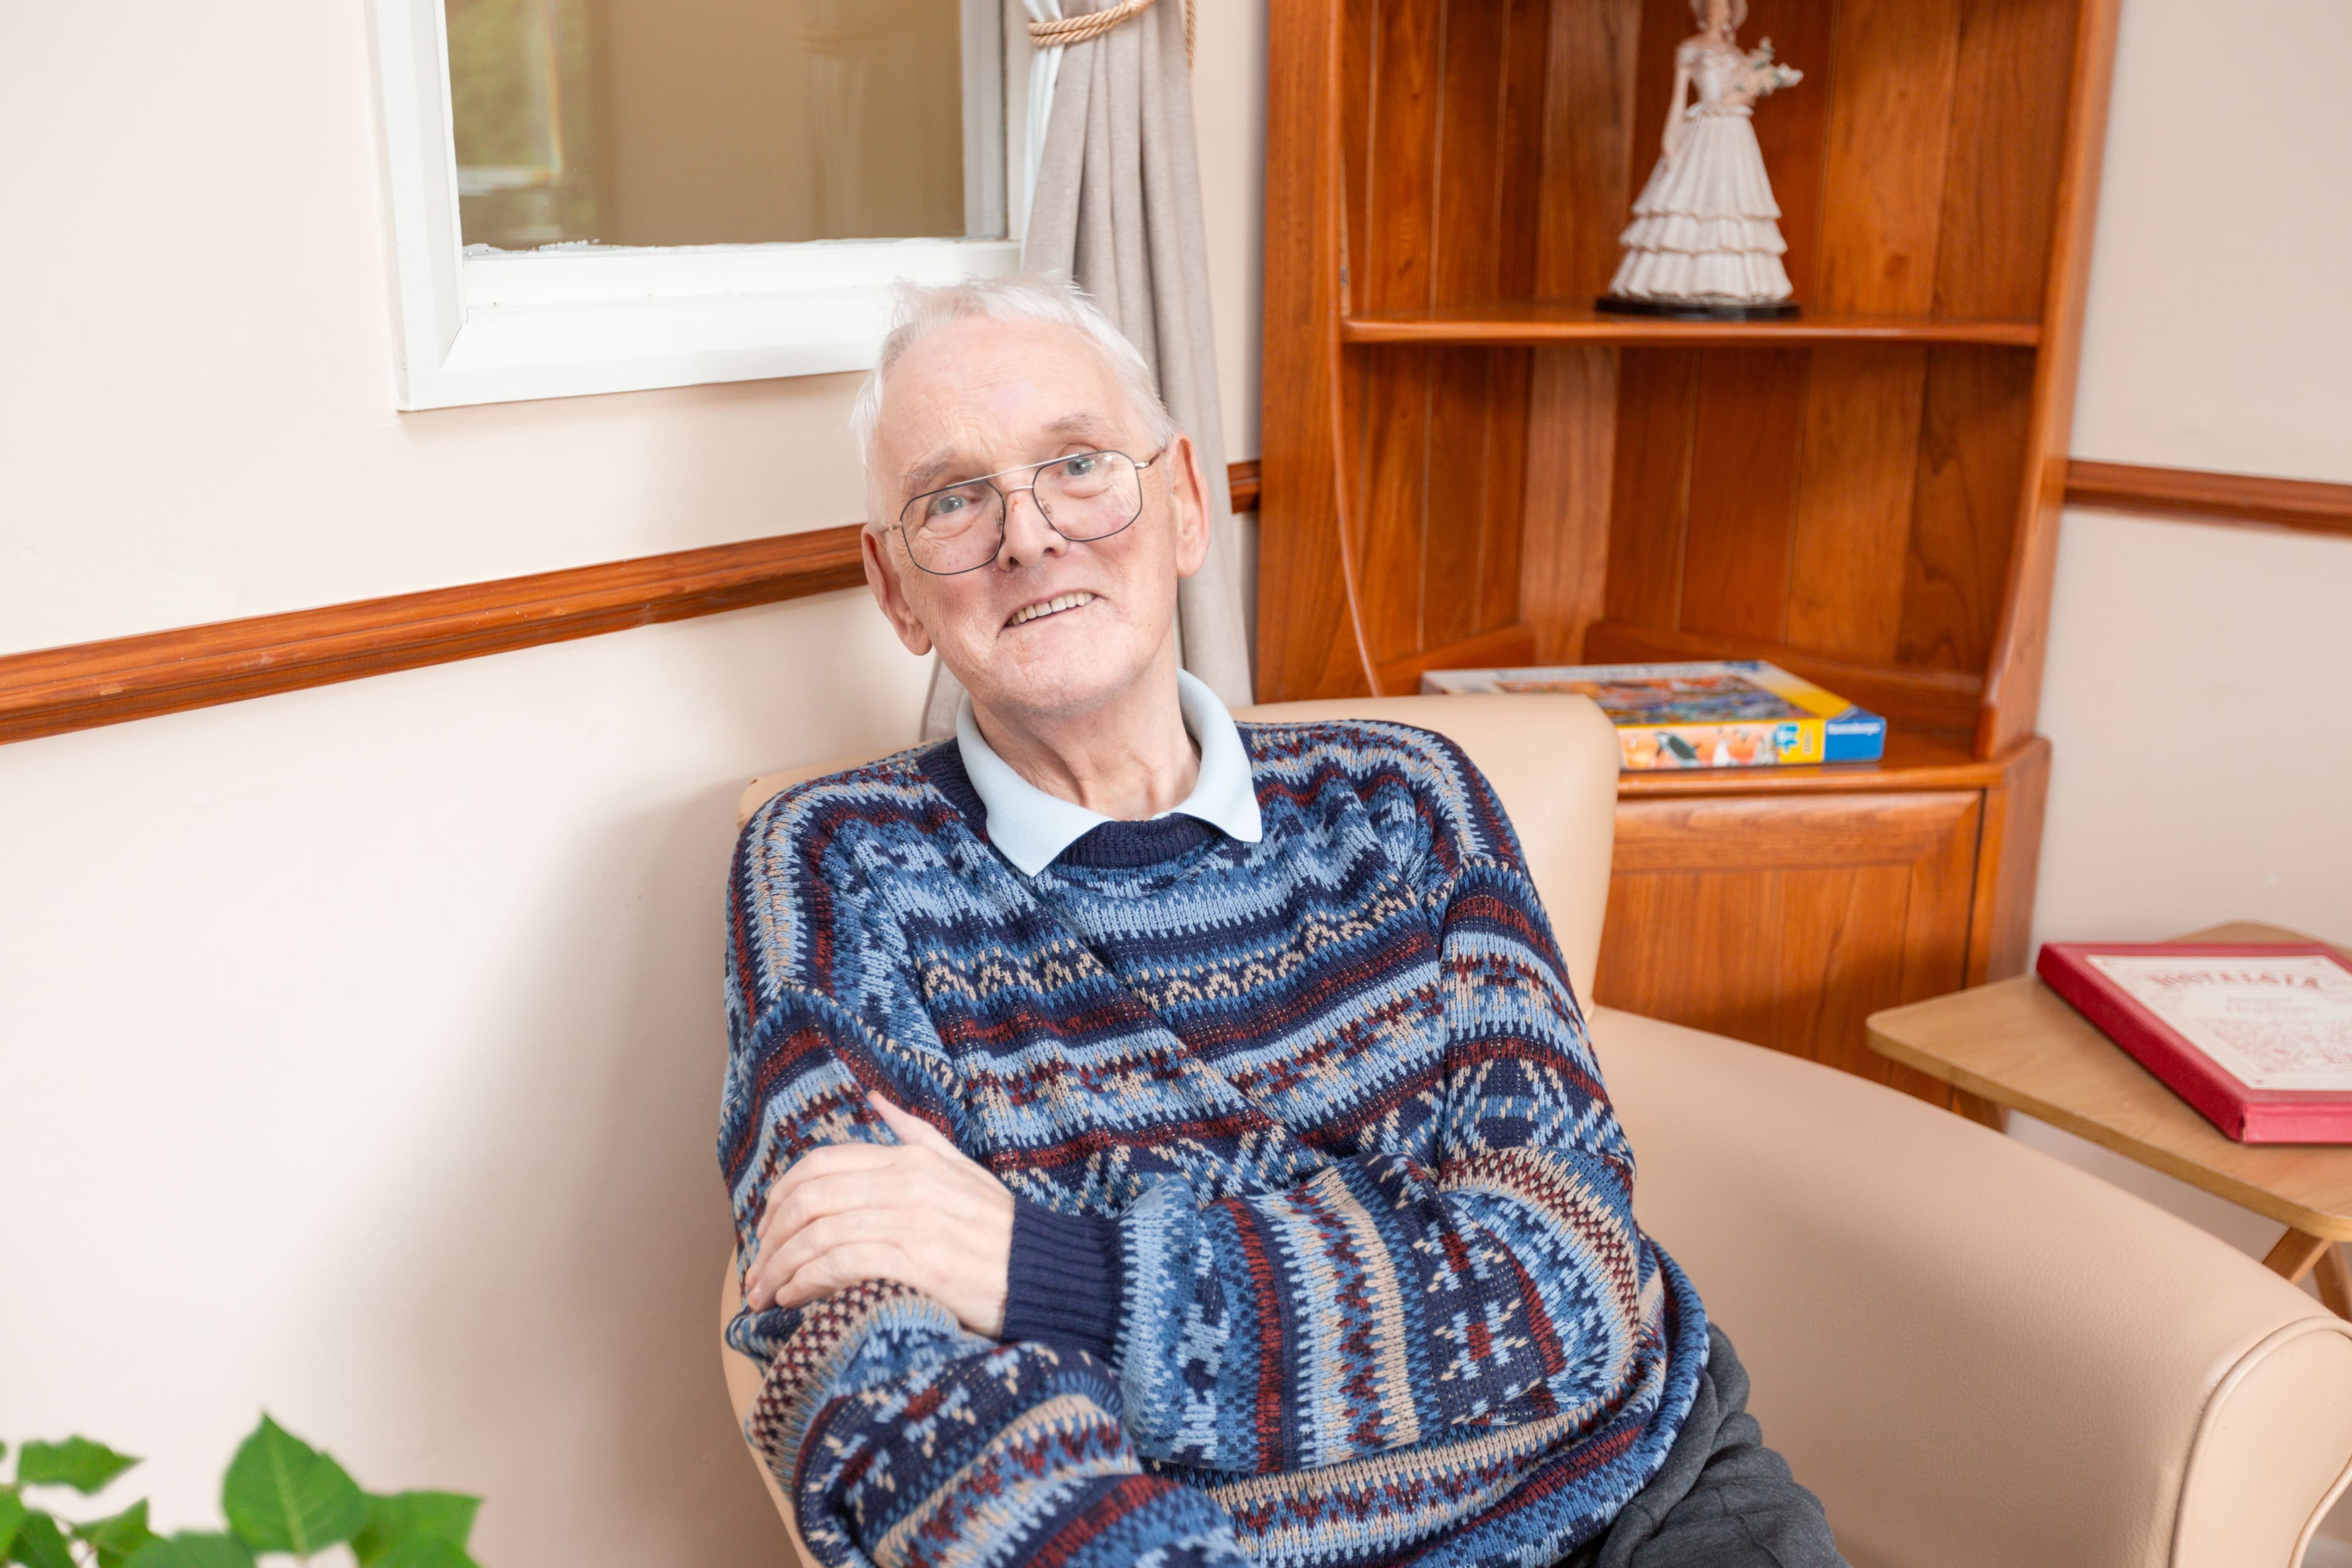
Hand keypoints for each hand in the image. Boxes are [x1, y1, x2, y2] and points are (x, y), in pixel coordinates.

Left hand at [744, 1093, 1016, 1336]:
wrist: (1044, 1271)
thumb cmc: (998, 1228)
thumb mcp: (960, 1167)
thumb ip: (913, 1133)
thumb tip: (874, 1099)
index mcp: (910, 1158)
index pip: (820, 1164)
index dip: (779, 1197)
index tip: (765, 1231)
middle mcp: (906, 1183)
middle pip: (809, 1199)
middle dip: (769, 1239)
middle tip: (754, 1274)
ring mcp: (911, 1221)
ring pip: (818, 1235)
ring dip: (779, 1269)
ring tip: (765, 1296)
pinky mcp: (918, 1262)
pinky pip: (840, 1264)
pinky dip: (807, 1282)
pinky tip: (794, 1300)